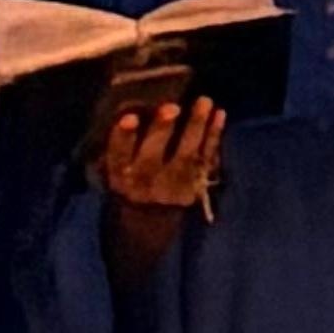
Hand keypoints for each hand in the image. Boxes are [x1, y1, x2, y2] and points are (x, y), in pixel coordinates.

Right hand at [95, 86, 225, 265]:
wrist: (145, 231)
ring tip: (204, 102)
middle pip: (153, 155)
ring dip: (196, 127)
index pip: (118, 156)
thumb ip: (120, 149)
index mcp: (119, 178)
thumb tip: (132, 106)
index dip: (124, 137)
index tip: (130, 117)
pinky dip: (214, 138)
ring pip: (185, 156)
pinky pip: (205, 161)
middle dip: (162, 130)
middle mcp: (145, 184)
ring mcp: (173, 189)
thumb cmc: (126, 188)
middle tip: (172, 107)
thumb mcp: (113, 174)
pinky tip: (220, 115)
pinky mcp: (193, 190)